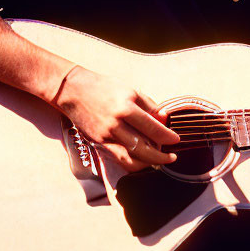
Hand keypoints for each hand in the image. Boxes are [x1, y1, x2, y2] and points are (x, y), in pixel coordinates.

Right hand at [53, 66, 180, 171]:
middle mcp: (115, 124)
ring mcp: (105, 136)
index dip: (167, 137)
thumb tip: (165, 118)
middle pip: (143, 149)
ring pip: (130, 159)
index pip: (152, 128)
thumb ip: (149, 105)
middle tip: (171, 157)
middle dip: (160, 156)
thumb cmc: (104, 87)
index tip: (176, 140)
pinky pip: (118, 158)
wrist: (74, 91)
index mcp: (126, 108)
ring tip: (158, 160)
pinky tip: (141, 160)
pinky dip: (131, 163)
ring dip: (147, 163)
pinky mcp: (97, 143)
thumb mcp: (130, 90)